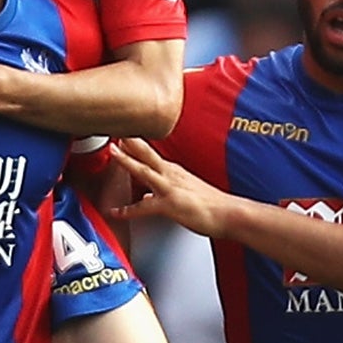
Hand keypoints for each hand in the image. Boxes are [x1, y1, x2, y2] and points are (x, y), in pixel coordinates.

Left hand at [110, 137, 234, 237]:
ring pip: (144, 170)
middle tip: (115, 128)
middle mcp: (171, 175)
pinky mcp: (169, 204)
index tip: (122, 136)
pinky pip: (143, 207)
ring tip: (112, 151)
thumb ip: (164, 192)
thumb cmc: (212, 206)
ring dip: (127, 160)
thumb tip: (147, 196)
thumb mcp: (185, 193)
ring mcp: (170, 187)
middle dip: (130, 140)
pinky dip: (128, 210)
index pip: (150, 154)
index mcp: (174, 171)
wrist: (230, 214)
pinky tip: (116, 212)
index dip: (135, 144)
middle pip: (147, 153)